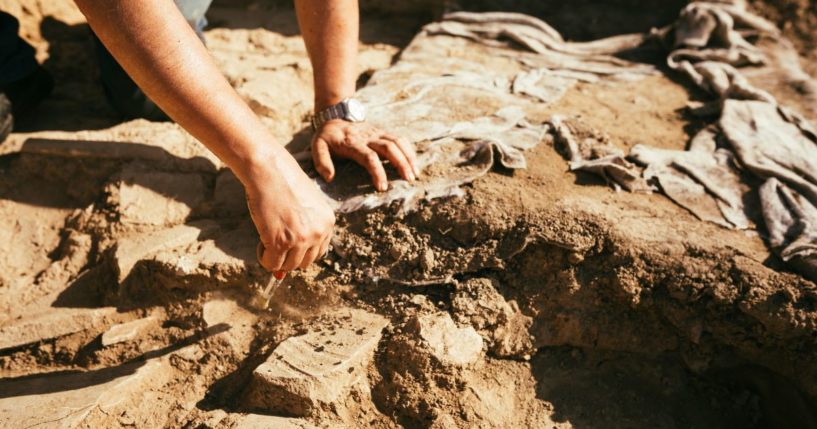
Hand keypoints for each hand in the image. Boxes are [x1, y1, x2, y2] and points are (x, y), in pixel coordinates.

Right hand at [242, 149, 335, 271]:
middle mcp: (318, 232)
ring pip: (288, 266)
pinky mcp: (281, 241)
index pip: (319, 252)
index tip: (289, 241)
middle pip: (304, 263)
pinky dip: (264, 258)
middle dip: (289, 256)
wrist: (269, 169)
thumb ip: (298, 236)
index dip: (301, 250)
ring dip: (276, 258)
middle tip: (275, 239)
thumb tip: (281, 274)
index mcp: (328, 222)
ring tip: (267, 239)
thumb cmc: (283, 184)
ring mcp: (301, 238)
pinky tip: (261, 243)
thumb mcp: (301, 208)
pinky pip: (272, 264)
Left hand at [311, 120, 418, 190]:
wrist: (335, 115)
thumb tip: (329, 178)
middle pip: (389, 147)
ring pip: (397, 142)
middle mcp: (368, 136)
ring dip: (408, 157)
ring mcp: (377, 133)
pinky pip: (400, 139)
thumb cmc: (327, 136)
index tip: (382, 187)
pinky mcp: (383, 132)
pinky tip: (414, 164)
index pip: (369, 157)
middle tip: (408, 180)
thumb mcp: (317, 146)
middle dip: (400, 163)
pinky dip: (408, 151)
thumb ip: (321, 161)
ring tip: (415, 174)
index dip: (377, 172)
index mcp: (353, 143)